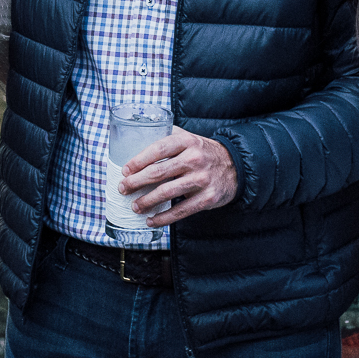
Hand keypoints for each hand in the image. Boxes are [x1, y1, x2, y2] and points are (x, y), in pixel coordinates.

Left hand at [121, 128, 237, 225]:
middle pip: (158, 172)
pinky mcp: (207, 198)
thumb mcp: (189, 138)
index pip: (158, 149)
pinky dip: (163, 218)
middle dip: (136, 182)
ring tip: (135, 206)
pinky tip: (151, 220)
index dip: (138, 160)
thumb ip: (167, 137)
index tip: (125, 170)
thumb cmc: (203, 152)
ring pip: (167, 193)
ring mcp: (202, 179)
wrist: (235, 166)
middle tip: (123, 188)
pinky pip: (181, 210)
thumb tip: (135, 140)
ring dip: (147, 201)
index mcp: (187, 141)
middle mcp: (195, 159)